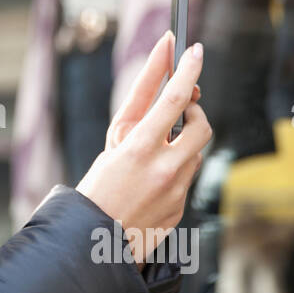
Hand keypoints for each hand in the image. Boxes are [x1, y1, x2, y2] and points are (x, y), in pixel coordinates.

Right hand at [74, 31, 211, 268]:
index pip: (174, 98)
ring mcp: (176, 190)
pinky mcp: (181, 207)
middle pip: (200, 125)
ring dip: (183, 144)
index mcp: (139, 148)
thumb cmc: (96, 188)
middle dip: (195, 112)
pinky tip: (152, 182)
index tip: (194, 49)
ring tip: (156, 152)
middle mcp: (163, 168)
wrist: (94, 243)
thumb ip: (141, 120)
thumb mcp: (111, 146)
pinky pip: (188, 177)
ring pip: (197, 152)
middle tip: (183, 110)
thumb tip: (172, 93)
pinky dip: (176, 170)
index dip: (187, 69)